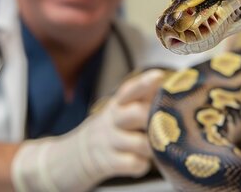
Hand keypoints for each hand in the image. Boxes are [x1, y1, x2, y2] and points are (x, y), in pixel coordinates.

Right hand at [11, 69, 164, 191]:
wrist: (68, 158)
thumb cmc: (107, 132)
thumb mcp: (117, 111)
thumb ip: (142, 99)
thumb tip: (172, 88)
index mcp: (117, 104)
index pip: (130, 90)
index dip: (145, 82)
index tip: (159, 75)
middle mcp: (112, 120)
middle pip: (136, 113)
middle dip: (155, 119)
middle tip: (169, 126)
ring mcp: (108, 142)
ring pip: (140, 142)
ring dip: (154, 148)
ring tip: (156, 150)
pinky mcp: (106, 163)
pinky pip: (133, 163)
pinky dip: (142, 165)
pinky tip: (140, 162)